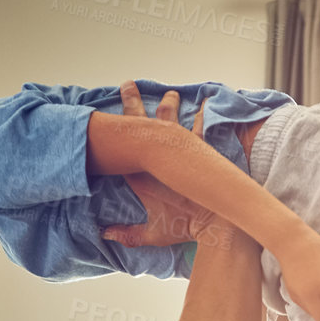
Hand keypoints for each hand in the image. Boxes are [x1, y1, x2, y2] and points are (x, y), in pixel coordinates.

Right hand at [100, 83, 225, 247]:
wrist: (216, 226)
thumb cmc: (185, 230)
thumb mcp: (152, 235)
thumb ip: (128, 234)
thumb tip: (104, 234)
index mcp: (141, 175)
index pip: (120, 148)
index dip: (112, 130)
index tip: (104, 116)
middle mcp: (158, 158)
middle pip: (140, 126)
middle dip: (133, 104)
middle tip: (128, 85)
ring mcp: (181, 151)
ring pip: (170, 121)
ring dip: (168, 106)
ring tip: (169, 94)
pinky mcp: (202, 152)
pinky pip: (202, 128)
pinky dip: (204, 116)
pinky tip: (207, 103)